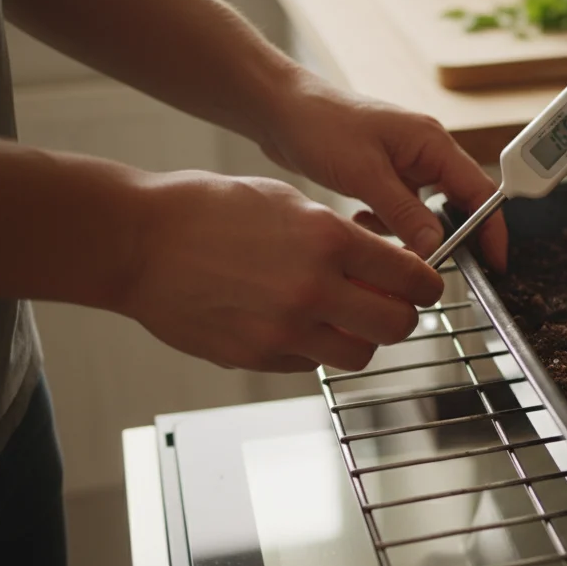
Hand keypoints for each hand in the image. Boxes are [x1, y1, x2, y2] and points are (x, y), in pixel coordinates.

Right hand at [118, 171, 442, 371]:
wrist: (138, 242)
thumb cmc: (208, 210)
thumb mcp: (290, 202)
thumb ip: (343, 236)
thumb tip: (387, 261)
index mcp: (328, 241)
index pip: (413, 277)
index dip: (428, 282)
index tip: (426, 283)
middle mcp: (313, 290)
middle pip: (398, 324)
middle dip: (404, 314)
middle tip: (395, 303)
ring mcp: (285, 329)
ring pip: (360, 354)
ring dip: (364, 338)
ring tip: (348, 316)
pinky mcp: (258, 356)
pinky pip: (312, 363)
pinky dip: (318, 348)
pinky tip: (300, 322)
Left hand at [260, 72, 507, 270]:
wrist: (278, 109)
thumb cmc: (320, 124)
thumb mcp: (365, 174)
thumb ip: (404, 212)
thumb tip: (436, 245)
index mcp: (432, 143)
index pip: (480, 191)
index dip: (492, 228)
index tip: (493, 262)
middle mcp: (425, 152)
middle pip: (458, 203)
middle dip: (449, 235)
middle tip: (438, 265)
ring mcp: (405, 164)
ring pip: (426, 212)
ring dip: (410, 232)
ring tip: (385, 241)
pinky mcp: (384, 175)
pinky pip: (401, 211)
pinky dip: (386, 225)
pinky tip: (362, 221)